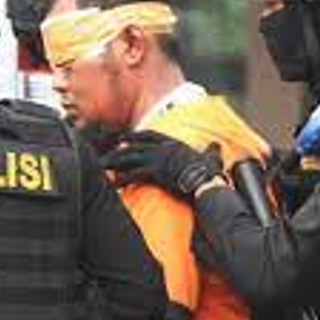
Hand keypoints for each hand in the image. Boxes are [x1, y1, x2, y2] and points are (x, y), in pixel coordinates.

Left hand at [102, 130, 223, 199]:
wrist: (208, 181)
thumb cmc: (211, 172)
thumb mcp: (212, 157)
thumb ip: (212, 150)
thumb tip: (217, 146)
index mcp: (173, 143)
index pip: (149, 135)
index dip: (134, 136)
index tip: (123, 138)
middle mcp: (163, 148)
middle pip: (135, 146)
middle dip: (118, 150)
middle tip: (107, 154)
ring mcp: (158, 159)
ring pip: (130, 157)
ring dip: (115, 162)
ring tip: (103, 167)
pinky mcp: (156, 172)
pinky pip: (134, 174)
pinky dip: (122, 178)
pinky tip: (113, 183)